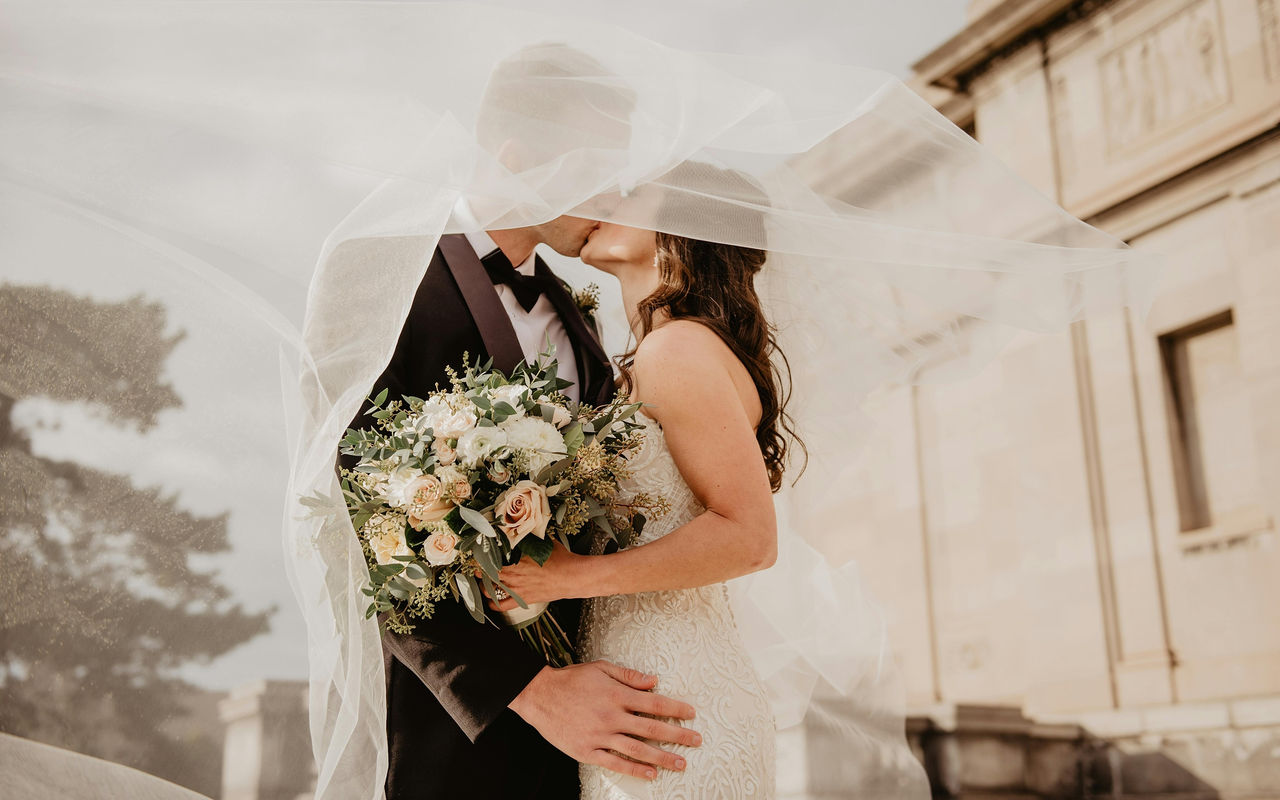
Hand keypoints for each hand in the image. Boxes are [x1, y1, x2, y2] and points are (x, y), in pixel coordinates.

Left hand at [482, 540, 588, 610]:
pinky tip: (490, 600)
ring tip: (482, 581)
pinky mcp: (523, 599)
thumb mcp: (546, 543)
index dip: (481, 557)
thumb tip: (527, 530)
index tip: (477, 554)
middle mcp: (514, 575)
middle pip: (487, 573)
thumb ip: (533, 538)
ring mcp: (517, 588)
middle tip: (476, 567)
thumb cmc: (562, 559)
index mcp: (518, 559)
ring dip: (483, 585)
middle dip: (479, 570)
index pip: (491, 558)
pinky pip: (502, 605)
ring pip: (490, 589)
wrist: (573, 577)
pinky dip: (493, 604)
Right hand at [509, 661, 700, 779]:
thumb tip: (655, 681)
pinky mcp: (587, 751)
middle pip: (652, 728)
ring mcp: (600, 736)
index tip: (691, 714)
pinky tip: (651, 774)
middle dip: (677, 735)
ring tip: (681, 763)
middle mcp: (611, 716)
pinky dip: (634, 769)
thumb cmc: (571, 680)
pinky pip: (615, 763)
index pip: (654, 703)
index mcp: (616, 694)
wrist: (539, 696)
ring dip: (662, 757)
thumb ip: (629, 675)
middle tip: (696, 741)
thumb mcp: (601, 668)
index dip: (675, 708)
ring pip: (638, 750)